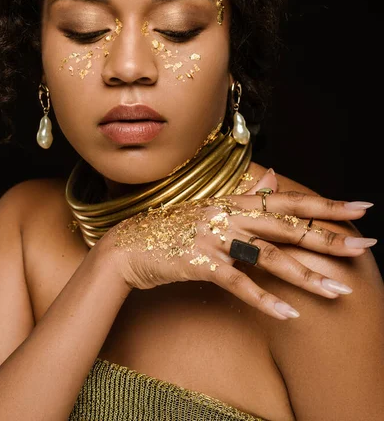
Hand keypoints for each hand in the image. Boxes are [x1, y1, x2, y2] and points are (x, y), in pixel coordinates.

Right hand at [98, 170, 376, 319]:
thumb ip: (245, 193)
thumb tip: (272, 177)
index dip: (324, 205)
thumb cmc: (173, 227)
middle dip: (328, 236)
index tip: (358, 207)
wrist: (130, 244)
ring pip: (269, 256)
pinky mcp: (200, 263)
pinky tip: (288, 314)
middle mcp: (229, 216)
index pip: (288, 201)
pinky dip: (264, 300)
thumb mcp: (210, 206)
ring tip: (337, 292)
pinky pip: (238, 283)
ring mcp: (215, 239)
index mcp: (234, 202)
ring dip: (305, 276)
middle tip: (365, 246)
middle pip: (287, 226)